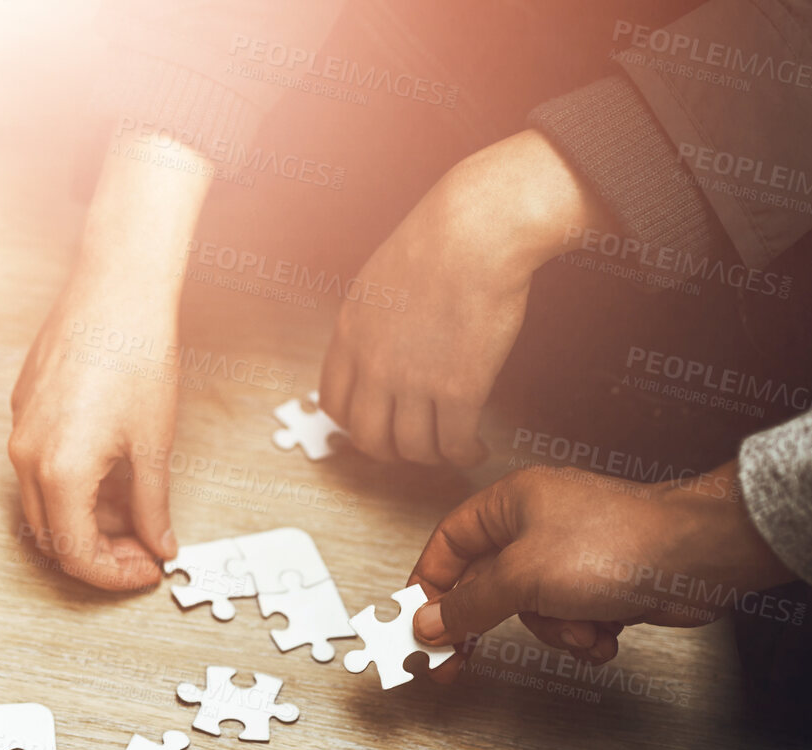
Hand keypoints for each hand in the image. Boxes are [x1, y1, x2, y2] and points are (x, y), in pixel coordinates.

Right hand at [7, 134, 212, 590]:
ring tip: (133, 512)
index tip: (147, 571)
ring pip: (43, 506)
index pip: (77, 556)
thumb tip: (159, 545)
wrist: (115, 289)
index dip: (114, 576)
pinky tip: (112, 474)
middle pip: (53, 538)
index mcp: (60, 472)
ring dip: (85, 522)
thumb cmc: (137, 356)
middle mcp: (27, 458)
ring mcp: (20, 433)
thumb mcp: (154, 444)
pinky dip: (72, 488)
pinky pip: (39, 469)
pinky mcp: (23, 411)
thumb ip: (152, 506)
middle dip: (98, 554)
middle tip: (143, 551)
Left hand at [318, 131, 607, 466]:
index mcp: (349, 336)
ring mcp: (413, 380)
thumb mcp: (379, 282)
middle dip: (391, 451)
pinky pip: (454, 443)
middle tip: (413, 448)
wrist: (476, 230)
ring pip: (412, 448)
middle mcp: (373, 365)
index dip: (354, 423)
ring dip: (433, 457)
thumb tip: (380, 350)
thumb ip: (371, 323)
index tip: (378, 425)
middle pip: (368, 437)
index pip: (334, 404)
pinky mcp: (458, 389)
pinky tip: (477, 449)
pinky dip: (465, 455)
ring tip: (453, 449)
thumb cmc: (440, 242)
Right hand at [408, 463, 797, 679]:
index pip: (447, 545)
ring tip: (581, 626)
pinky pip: (568, 620)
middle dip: (489, 624)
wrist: (700, 558)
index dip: (427, 587)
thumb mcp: (523, 576)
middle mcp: (537, 526)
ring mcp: (570, 556)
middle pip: (486, 585)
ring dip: (555, 631)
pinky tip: (605, 631)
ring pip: (530, 612)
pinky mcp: (601, 584)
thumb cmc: (621, 544)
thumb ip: (469, 603)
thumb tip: (429, 621)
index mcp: (509, 504)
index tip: (417, 627)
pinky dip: (584, 634)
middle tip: (459, 662)